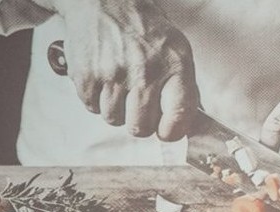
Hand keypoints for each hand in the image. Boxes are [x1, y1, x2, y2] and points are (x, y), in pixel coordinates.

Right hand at [46, 0, 198, 139]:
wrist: (104, 2)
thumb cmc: (145, 30)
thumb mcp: (176, 51)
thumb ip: (185, 89)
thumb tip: (193, 127)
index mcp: (174, 66)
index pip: (178, 118)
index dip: (171, 131)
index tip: (165, 129)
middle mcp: (144, 72)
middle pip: (141, 127)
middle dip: (140, 121)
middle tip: (138, 103)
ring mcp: (113, 75)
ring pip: (114, 119)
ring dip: (117, 109)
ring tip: (119, 85)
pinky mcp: (87, 76)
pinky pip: (92, 107)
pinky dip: (96, 99)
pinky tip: (103, 78)